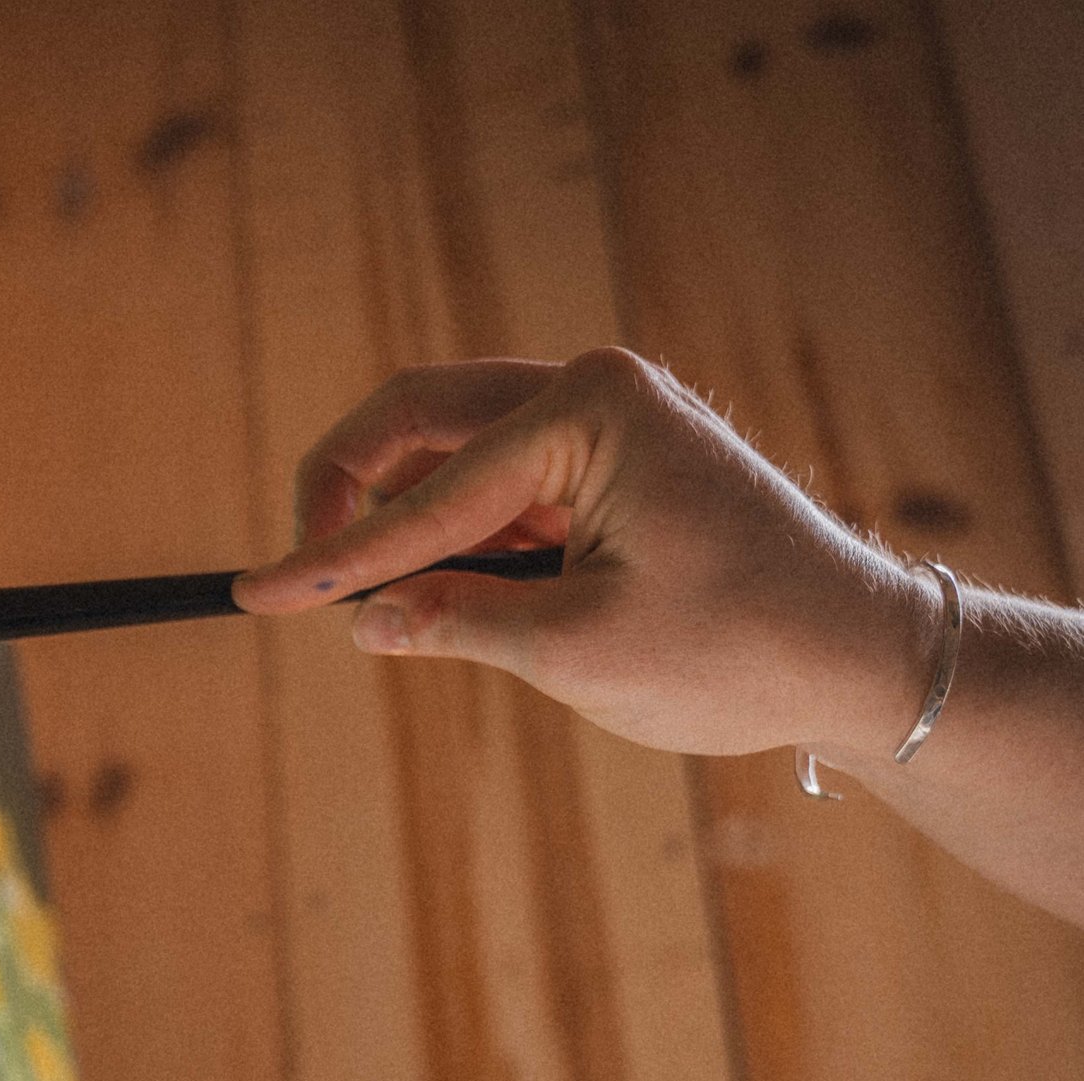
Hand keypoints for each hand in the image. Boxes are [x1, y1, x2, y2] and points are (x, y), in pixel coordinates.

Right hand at [232, 348, 943, 766]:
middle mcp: (592, 390)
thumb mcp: (578, 650)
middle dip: (348, 496)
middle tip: (295, 573)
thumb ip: (457, 621)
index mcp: (592, 409)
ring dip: (400, 519)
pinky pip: (492, 486)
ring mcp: (600, 423)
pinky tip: (428, 590)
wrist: (859, 657)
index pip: (429, 492)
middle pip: (418, 420)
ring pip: (448, 451)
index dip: (335, 556)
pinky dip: (449, 535)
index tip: (256, 595)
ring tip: (364, 598)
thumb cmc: (737, 649)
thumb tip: (360, 619)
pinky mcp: (604, 465)